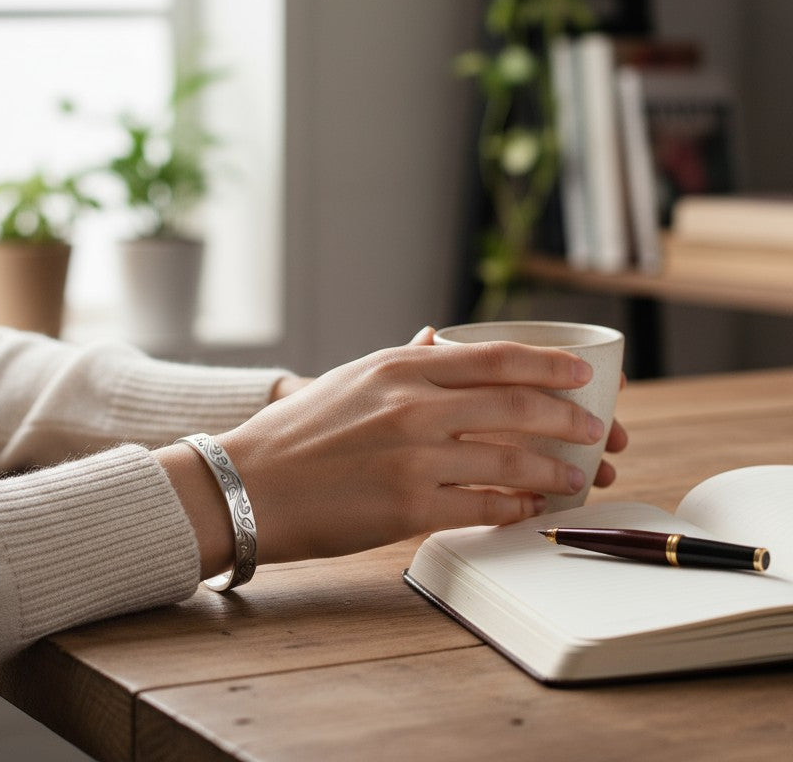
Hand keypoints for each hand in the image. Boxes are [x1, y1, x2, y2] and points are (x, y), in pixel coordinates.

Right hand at [167, 330, 615, 572]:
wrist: (249, 482)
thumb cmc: (298, 431)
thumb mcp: (352, 377)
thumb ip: (406, 360)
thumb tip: (444, 340)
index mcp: (401, 367)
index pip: (494, 357)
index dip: (549, 365)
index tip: (583, 374)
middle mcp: (412, 405)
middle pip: (516, 406)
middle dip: (569, 419)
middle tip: (599, 432)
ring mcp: (413, 456)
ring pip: (511, 459)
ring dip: (555, 469)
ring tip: (578, 476)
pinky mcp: (408, 506)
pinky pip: (483, 505)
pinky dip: (517, 507)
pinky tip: (532, 508)